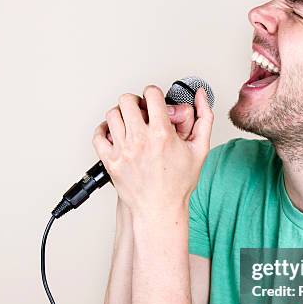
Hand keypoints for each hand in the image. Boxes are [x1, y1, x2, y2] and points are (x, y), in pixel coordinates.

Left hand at [92, 85, 212, 214]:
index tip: (155, 101)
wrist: (160, 209)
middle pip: (127, 100)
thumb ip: (204, 118)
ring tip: (130, 124)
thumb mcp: (200, 148)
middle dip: (135, 101)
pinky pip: (98, 135)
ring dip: (121, 114)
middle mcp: (140, 140)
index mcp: (162, 134)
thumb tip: (202, 96)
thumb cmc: (179, 183)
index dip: (154, 94)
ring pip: (112, 114)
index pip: (151, 93)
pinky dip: (104, 130)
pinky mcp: (110, 161)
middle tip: (141, 111)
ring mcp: (122, 151)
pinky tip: (116, 134)